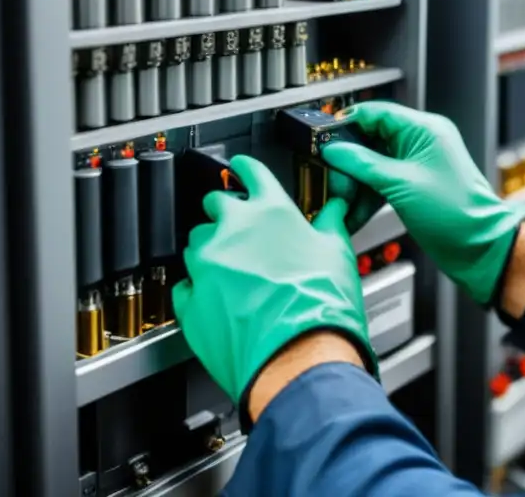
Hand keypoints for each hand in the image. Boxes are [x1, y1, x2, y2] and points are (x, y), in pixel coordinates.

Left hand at [172, 155, 376, 409]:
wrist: (299, 357)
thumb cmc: (321, 306)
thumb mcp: (339, 252)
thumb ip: (331, 222)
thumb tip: (336, 209)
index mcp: (270, 211)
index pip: (250, 171)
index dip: (246, 168)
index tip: (242, 169)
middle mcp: (233, 230)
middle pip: (216, 205)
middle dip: (227, 214)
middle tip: (246, 232)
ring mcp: (206, 265)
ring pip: (196, 244)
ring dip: (213, 252)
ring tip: (237, 274)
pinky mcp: (191, 301)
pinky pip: (186, 286)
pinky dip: (199, 289)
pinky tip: (221, 300)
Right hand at [322, 102, 524, 305]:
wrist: (478, 246)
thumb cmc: (456, 212)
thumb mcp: (401, 184)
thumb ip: (363, 164)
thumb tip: (335, 150)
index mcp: (425, 129)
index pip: (377, 113)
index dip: (348, 122)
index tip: (325, 137)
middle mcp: (422, 142)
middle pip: (372, 139)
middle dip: (350, 160)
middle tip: (333, 176)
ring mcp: (418, 165)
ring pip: (375, 164)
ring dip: (356, 183)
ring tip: (341, 200)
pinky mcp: (415, 185)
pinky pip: (383, 182)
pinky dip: (368, 196)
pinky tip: (354, 212)